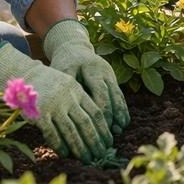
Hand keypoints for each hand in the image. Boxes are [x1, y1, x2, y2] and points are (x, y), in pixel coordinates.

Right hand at [0, 42, 111, 162]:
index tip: (109, 142)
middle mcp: (67, 99)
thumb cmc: (52, 84)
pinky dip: (60, 145)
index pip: (95, 112)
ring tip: (86, 158)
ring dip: (79, 147)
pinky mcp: (39, 114)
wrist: (27, 74)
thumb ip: (81, 102)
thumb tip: (97, 125)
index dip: (104, 129)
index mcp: (78, 91)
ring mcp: (53, 106)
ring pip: (70, 130)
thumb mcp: (70, 86)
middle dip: (94, 141)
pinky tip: (66, 154)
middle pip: (85, 123)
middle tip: (100, 155)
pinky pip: (52, 133)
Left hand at [42, 19, 128, 133]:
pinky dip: (121, 109)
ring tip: (119, 131)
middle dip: (112, 116)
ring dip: (120, 114)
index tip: (99, 127)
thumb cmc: (64, 63)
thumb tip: (62, 110)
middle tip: (110, 135)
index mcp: (92, 69)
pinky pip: (119, 96)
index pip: (100, 92)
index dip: (101, 110)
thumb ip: (64, 88)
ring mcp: (111, 75)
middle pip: (112, 96)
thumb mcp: (61, 71)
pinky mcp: (112, 80)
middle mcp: (105, 72)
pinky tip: (122, 123)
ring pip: (118, 96)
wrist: (74, 48)